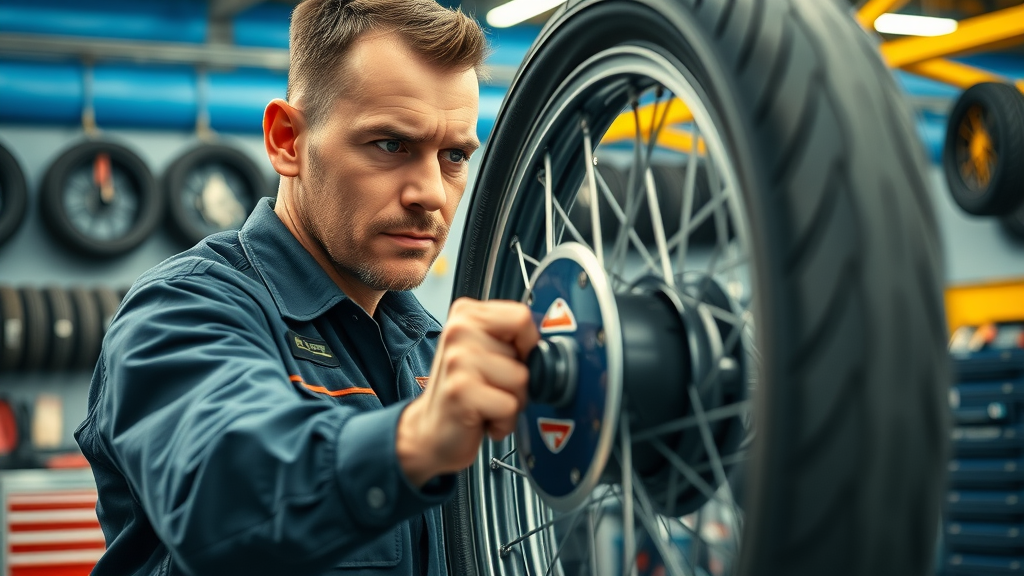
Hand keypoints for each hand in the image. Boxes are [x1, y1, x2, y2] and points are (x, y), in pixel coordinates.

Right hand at [397, 298, 538, 486]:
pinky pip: (510, 406)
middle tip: (491, 387)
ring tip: (487, 402)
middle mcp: (458, 330)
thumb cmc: (465, 393)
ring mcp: (457, 360)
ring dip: (512, 401)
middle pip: (525, 351)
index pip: (522, 316)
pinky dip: (503, 421)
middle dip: (519, 378)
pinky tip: (483, 418)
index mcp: (467, 314)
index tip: (512, 360)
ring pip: (521, 379)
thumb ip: (512, 339)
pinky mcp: (461, 390)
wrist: (432, 432)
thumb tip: (548, 345)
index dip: (528, 344)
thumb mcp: (486, 353)